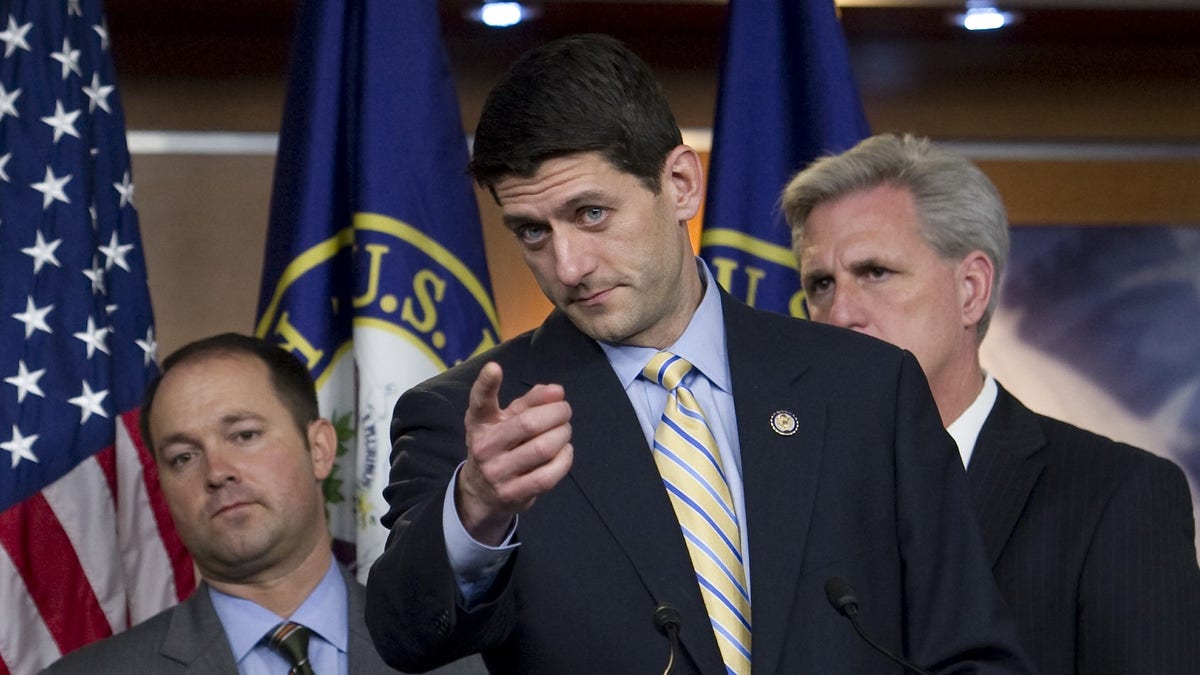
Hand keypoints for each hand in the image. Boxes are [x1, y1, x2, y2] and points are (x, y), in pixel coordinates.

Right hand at [456, 362, 572, 544]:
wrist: (481, 493)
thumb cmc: (500, 446)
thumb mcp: (506, 419)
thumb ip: (531, 401)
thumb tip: (557, 391)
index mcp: (480, 423)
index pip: (480, 402)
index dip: (486, 384)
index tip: (495, 368)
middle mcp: (483, 447)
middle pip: (528, 424)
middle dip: (556, 413)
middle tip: (565, 410)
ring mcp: (497, 473)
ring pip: (542, 449)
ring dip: (563, 435)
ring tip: (564, 430)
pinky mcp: (512, 494)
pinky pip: (548, 475)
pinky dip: (564, 459)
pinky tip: (565, 451)